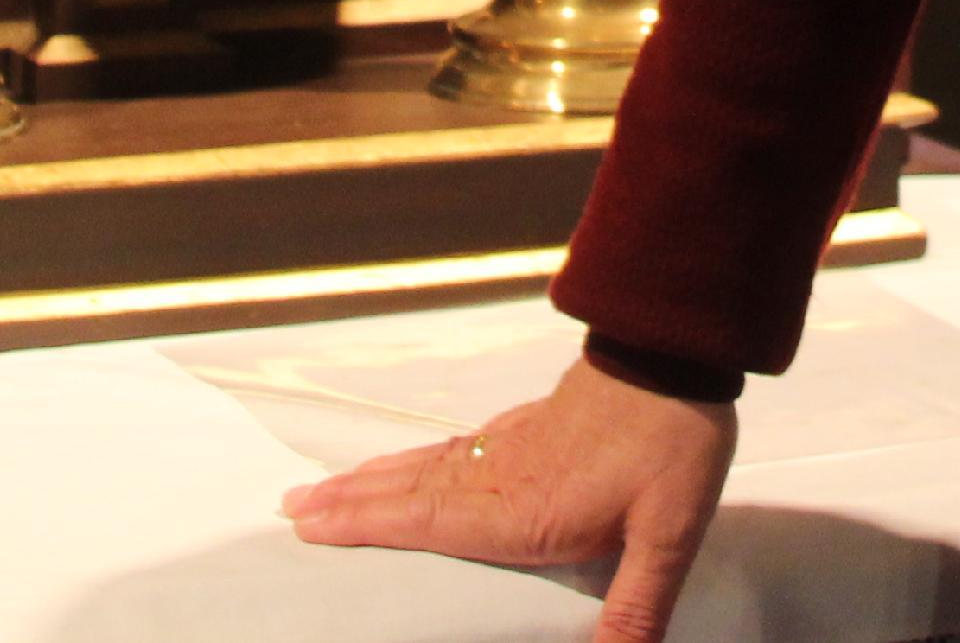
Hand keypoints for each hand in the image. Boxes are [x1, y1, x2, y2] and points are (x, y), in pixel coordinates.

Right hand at [281, 361, 730, 642]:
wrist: (672, 353)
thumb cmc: (669, 443)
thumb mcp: (668, 534)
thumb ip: (638, 605)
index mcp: (520, 509)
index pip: (426, 522)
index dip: (367, 526)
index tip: (310, 526)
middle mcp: (498, 475)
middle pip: (407, 492)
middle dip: (347, 502)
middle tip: (287, 507)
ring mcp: (507, 446)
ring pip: (422, 467)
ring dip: (368, 479)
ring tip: (321, 487)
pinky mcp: (524, 427)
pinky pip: (447, 449)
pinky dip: (411, 460)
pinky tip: (405, 466)